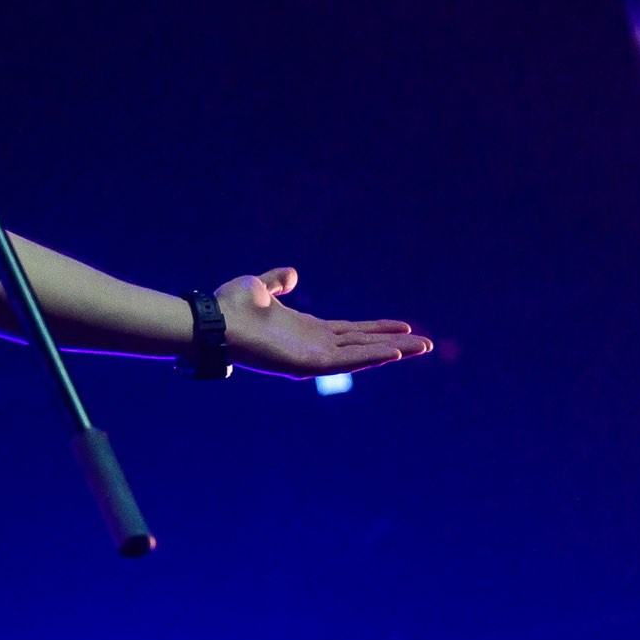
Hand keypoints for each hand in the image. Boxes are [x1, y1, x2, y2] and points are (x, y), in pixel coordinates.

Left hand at [217, 267, 430, 378]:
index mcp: (306, 329)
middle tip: (427, 344)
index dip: (377, 329)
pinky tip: (393, 352)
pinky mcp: (306, 365)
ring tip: (422, 348)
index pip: (350, 330)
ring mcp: (311, 356)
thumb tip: (292, 274)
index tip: (404, 326)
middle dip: (394, 344)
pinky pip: (345, 361)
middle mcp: (313, 344)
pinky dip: (370, 357)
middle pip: (363, 344)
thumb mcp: (259, 287)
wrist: (212, 321)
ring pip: (361, 354)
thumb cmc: (229, 307)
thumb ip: (277, 282)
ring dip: (392, 351)